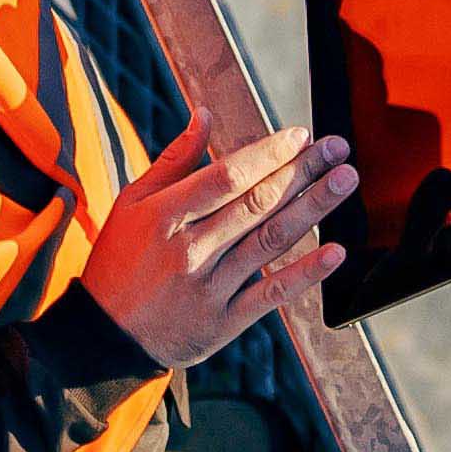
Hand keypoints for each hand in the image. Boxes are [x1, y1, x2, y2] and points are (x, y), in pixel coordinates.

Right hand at [81, 112, 357, 366]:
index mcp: (166, 215)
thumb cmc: (119, 261)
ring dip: (313, 208)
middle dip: (302, 171)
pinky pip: (271, 294)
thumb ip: (174, 159)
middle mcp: (190, 249)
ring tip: (345, 181)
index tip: (302, 135)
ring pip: (270, 241)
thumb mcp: (133, 203)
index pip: (227, 176)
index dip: (268, 153)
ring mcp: (209, 287)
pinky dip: (305, 273)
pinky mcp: (224, 321)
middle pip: (257, 203)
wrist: (105, 338)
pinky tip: (336, 252)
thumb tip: (205, 113)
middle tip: (338, 148)